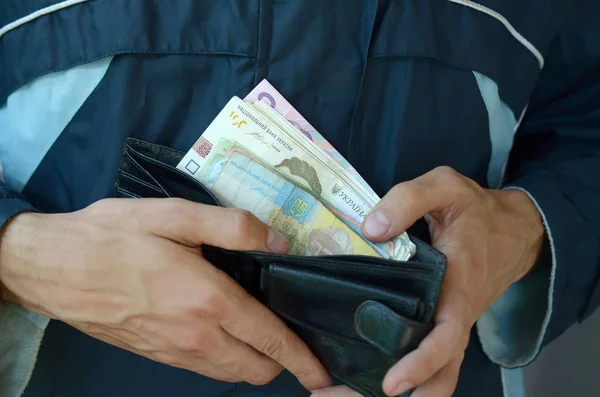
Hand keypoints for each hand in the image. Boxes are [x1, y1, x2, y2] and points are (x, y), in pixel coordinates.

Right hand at [0, 198, 331, 389]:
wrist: (53, 267)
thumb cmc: (113, 236)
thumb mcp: (174, 215)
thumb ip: (232, 227)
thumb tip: (277, 240)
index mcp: (207, 301)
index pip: (270, 339)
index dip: (302, 358)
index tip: (323, 371)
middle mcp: (195, 337)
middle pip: (256, 369)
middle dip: (282, 360)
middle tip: (290, 332)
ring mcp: (173, 352)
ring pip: (231, 374)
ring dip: (253, 361)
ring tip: (260, 330)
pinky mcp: (155, 355)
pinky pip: (204, 368)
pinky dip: (225, 358)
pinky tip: (221, 328)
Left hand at [311, 166, 544, 396]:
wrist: (512, 229)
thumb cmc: (477, 211)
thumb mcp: (446, 188)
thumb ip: (408, 199)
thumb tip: (370, 228)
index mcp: (458, 289)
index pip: (445, 338)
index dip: (421, 364)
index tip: (391, 385)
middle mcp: (454, 317)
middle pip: (436, 376)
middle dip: (394, 395)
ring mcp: (447, 325)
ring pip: (430, 375)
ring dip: (388, 390)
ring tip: (336, 393)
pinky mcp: (439, 323)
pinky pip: (423, 358)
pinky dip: (399, 373)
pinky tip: (356, 372)